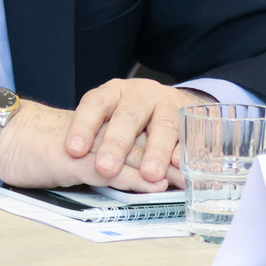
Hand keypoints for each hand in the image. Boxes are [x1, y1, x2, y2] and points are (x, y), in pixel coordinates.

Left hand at [65, 80, 212, 186]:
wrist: (173, 103)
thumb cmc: (133, 117)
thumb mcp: (112, 120)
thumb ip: (99, 139)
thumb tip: (76, 165)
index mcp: (114, 92)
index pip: (95, 104)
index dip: (83, 126)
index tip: (73, 150)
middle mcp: (141, 94)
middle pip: (128, 116)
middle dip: (116, 144)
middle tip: (106, 167)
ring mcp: (168, 104)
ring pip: (163, 125)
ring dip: (155, 151)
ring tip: (149, 173)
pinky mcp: (191, 119)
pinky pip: (189, 135)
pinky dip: (185, 150)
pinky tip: (180, 164)